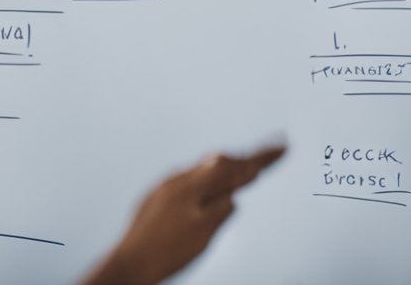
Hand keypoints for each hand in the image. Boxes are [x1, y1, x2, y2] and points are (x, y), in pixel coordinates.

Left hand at [81, 144, 285, 284]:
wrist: (129, 264)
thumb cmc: (165, 252)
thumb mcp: (204, 232)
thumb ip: (221, 208)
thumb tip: (233, 193)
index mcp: (193, 186)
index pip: (234, 166)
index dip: (260, 157)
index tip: (281, 146)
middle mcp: (178, 180)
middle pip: (219, 162)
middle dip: (244, 159)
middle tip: (266, 154)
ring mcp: (165, 187)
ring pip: (202, 169)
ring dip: (224, 168)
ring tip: (242, 166)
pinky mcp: (156, 197)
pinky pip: (187, 179)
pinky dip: (205, 179)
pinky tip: (206, 186)